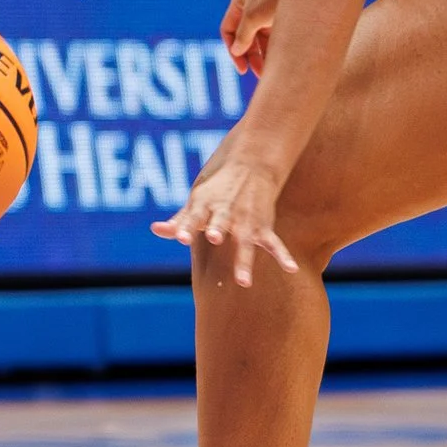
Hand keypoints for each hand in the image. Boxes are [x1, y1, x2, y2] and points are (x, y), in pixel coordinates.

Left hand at [152, 150, 298, 284]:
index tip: (179, 238)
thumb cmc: (218, 187)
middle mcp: (226, 212)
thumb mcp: (197, 200)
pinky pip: (274, 244)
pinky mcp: (263, 227)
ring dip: (244, 259)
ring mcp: (246, 221)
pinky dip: (283, 256)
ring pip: (246, 241)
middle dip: (217, 230)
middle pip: (220, 223)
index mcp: (206, 205)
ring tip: (243, 282)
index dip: (185, 227)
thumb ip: (180, 220)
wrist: (252, 165)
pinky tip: (291, 269)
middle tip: (215, 238)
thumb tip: (155, 230)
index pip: (193, 217)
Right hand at [221, 0, 284, 75]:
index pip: (228, 31)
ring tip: (273, 71)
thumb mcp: (254, 16)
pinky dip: (275, 47)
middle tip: (260, 74)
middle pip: (245, 37)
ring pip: (261, 38)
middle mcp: (251, 7)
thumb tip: (236, 50)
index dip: (233, 50)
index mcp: (239, 2)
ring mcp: (267, 11)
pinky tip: (281, 60)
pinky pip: (274, 35)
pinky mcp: (282, 15)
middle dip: (251, 56)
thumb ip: (243, 35)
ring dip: (264, 54)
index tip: (242, 68)